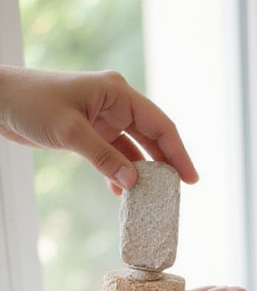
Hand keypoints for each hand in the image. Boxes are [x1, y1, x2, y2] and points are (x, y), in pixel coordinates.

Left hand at [0, 65, 197, 192]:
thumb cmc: (31, 102)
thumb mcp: (69, 131)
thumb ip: (103, 157)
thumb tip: (133, 182)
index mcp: (117, 93)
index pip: (159, 125)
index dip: (178, 152)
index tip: (191, 179)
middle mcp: (115, 104)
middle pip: (151, 137)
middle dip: (165, 165)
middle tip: (177, 193)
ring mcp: (103, 118)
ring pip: (134, 149)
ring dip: (141, 172)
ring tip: (151, 197)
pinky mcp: (90, 132)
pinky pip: (114, 155)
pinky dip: (119, 172)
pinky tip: (119, 192)